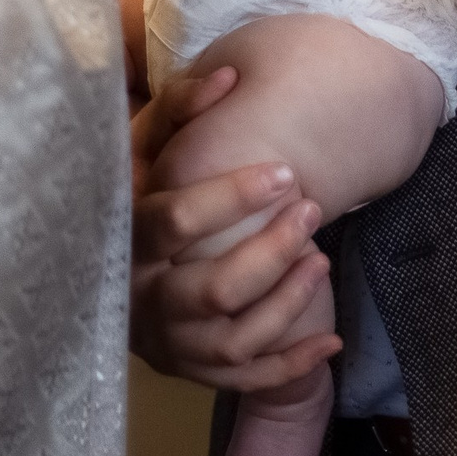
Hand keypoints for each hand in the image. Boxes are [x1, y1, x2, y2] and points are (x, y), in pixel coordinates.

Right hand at [130, 67, 341, 390]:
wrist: (131, 267)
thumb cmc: (149, 193)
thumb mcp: (151, 144)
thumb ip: (180, 105)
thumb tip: (226, 76)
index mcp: (126, 239)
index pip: (171, 221)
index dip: (229, 197)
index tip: (283, 171)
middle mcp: (143, 298)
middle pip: (212, 288)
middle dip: (269, 252)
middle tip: (311, 209)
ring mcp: (170, 342)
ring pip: (233, 340)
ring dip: (286, 303)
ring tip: (321, 258)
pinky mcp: (195, 371)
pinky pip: (247, 379)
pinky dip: (291, 365)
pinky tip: (329, 339)